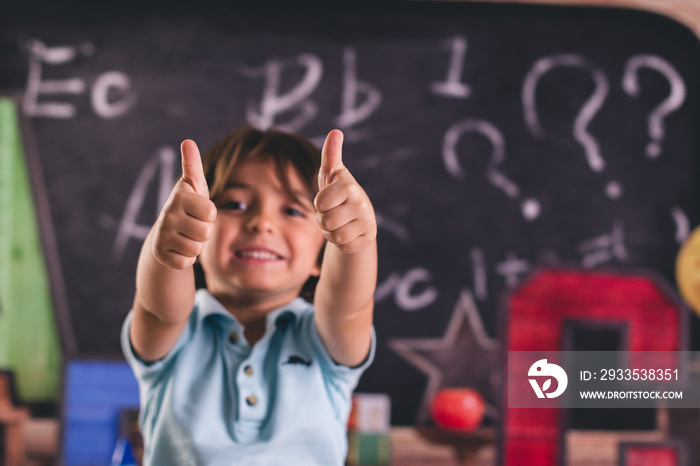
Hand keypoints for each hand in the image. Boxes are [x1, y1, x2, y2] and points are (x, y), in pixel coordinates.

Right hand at [151, 139, 216, 268]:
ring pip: (196, 248)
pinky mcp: (159, 254)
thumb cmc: (187, 207)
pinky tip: (178, 249)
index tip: (199, 211)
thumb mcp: (193, 186)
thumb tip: (188, 141)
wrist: (165, 234)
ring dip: (196, 245)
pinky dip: (186, 259)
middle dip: (204, 231)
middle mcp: (167, 214)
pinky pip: (186, 262)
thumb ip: (193, 164)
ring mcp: (161, 235)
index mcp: (180, 196)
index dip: (210, 214)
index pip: (211, 212)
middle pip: (206, 232)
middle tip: (193, 225)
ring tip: (186, 236)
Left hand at [315, 129, 376, 253]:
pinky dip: (341, 242)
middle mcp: (362, 203)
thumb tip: (336, 131)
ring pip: (334, 236)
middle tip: (334, 212)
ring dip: (331, 232)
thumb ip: (331, 153)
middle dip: (323, 219)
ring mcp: (367, 223)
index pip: (320, 203)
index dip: (320, 204)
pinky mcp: (367, 239)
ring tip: (340, 222)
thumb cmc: (338, 191)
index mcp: (350, 186)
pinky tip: (348, 232)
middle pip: (325, 221)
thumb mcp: (332, 173)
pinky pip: (343, 247)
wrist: (357, 217)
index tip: (329, 198)